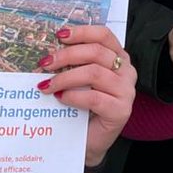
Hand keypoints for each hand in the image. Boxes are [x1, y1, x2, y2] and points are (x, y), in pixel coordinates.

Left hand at [36, 25, 134, 172]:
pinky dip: (73, 96)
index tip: (60, 35)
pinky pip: (94, 98)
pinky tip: (61, 98)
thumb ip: (72, 64)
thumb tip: (48, 55)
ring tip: (47, 85)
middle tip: (45, 63)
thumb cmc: (83, 106)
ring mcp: (127, 91)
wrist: (90, 140)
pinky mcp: (121, 111)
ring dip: (65, 77)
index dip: (82, 32)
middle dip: (67, 55)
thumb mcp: (79, 79)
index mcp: (118, 57)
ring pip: (94, 73)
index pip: (103, 35)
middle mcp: (126, 71)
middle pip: (96, 52)